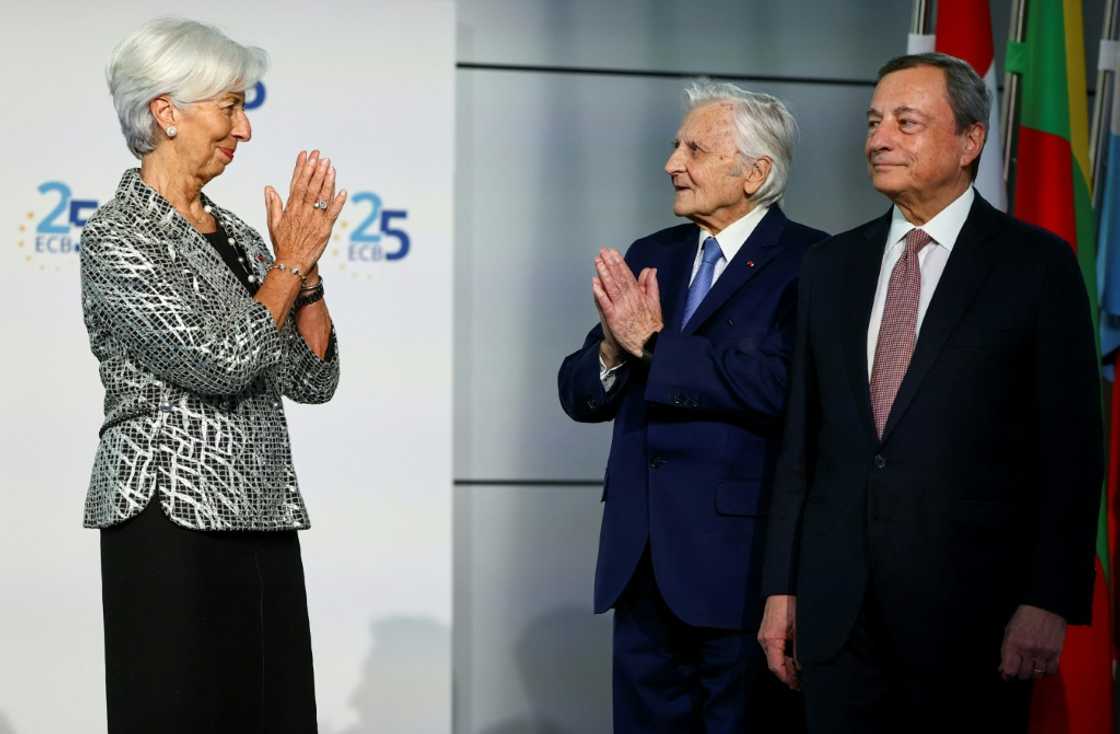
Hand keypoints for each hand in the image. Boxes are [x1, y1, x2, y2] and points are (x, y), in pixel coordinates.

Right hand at [264, 150, 347, 273]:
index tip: (306, 156)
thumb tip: (269, 188)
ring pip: (321, 197)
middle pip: (310, 187)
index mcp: (291, 209)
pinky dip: (338, 202)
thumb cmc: (283, 245)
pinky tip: (343, 191)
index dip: (302, 168)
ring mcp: (314, 220)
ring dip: (327, 181)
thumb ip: (273, 204)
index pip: (297, 183)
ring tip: (331, 167)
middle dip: (316, 170)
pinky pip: (333, 213)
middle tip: (321, 157)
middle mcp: (303, 212)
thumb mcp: (274, 223)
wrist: (292, 263)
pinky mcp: (325, 229)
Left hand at [592, 249, 662, 356]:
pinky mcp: (614, 319)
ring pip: (611, 287)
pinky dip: (600, 293)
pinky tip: (595, 284)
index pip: (627, 274)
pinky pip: (605, 304)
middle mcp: (630, 299)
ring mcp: (621, 309)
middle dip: (609, 264)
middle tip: (602, 252)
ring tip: (598, 262)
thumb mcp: (655, 303)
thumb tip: (650, 270)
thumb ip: (651, 285)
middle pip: (618, 278)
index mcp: (639, 294)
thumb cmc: (651, 326)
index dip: (619, 262)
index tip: (612, 253)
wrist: (649, 345)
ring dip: (604, 274)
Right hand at [759, 595, 799, 688]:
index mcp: (770, 639)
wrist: (784, 585)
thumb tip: (801, 666)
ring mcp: (765, 634)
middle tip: (801, 682)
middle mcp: (764, 639)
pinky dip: (783, 656)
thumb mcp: (799, 629)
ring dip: (786, 665)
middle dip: (787, 674)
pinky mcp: (768, 630)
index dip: (787, 678)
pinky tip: (794, 658)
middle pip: (773, 664)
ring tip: (799, 672)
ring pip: (774, 657)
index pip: (775, 666)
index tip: (797, 685)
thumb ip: (799, 649)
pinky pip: (774, 648)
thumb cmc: (791, 603)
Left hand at [999, 605, 1065, 679]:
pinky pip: (1051, 671)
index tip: (1008, 673)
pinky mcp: (1056, 653)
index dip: (1008, 674)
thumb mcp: (1009, 631)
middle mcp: (1028, 650)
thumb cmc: (1024, 618)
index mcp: (1014, 643)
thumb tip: (1003, 670)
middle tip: (1020, 667)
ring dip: (1033, 673)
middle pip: (1023, 674)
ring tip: (1031, 666)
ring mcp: (1043, 652)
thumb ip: (1006, 651)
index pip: (1009, 669)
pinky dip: (1046, 672)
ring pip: (1037, 675)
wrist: (1045, 607)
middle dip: (1020, 673)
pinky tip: (1043, 665)